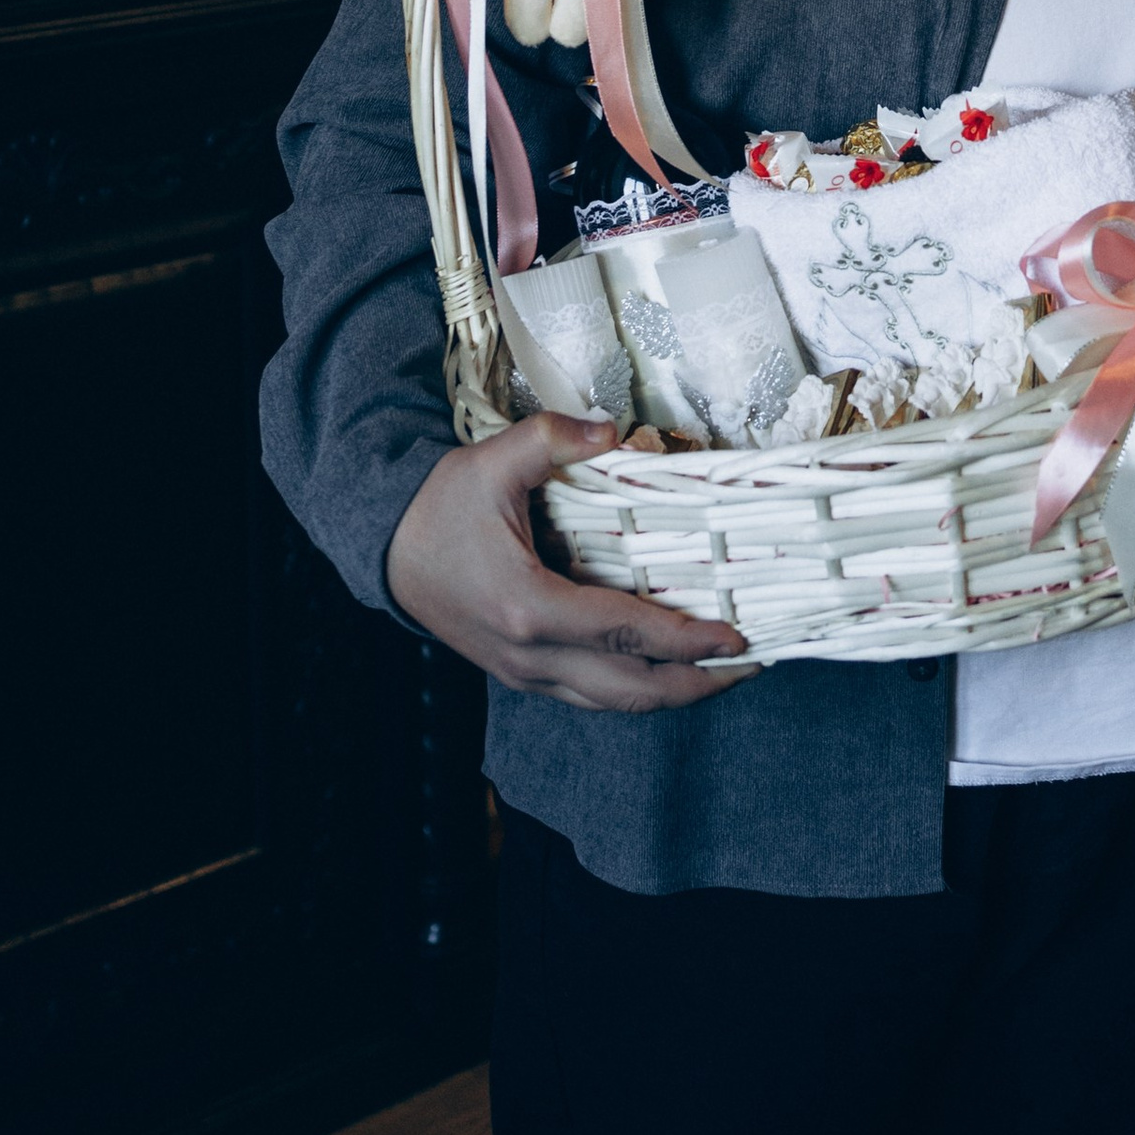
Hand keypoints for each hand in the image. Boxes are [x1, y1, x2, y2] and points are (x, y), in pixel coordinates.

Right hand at [386, 412, 750, 707]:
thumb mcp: (492, 461)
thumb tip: (611, 430)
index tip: (737, 638)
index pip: (626, 635)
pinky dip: (634, 689)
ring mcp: (524, 672)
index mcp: (529, 608)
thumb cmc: (438, 508)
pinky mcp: (521, 673)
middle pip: (630, 691)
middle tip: (748, 666)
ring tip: (719, 673)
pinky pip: (589, 695)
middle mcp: (531, 654)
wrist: (385, 549)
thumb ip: (554, 438)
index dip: (687, 640)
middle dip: (696, 684)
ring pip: (611, 703)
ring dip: (670, 694)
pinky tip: (663, 669)